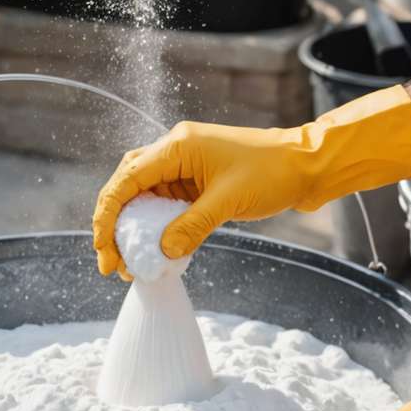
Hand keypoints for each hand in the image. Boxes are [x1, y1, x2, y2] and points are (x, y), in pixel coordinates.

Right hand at [92, 85, 410, 276]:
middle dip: (115, 224)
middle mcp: (176, 151)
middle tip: (111, 263)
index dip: (108, 215)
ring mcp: (188, 165)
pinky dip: (158, 226)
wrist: (307, 165)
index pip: (128, 178)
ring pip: (146, 196)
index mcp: (178, 146)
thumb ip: (191, 226)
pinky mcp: (199, 181)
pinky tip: (156, 251)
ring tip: (131, 264)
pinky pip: (168, 203)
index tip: (104, 250)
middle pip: (129, 185)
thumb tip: (161, 253)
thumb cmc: (271, 174)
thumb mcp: (228, 202)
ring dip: (136, 228)